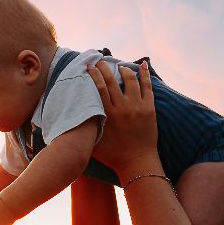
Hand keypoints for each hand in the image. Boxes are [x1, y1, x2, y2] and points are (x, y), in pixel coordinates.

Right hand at [87, 59, 160, 176]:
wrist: (138, 163)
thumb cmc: (114, 156)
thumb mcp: (95, 142)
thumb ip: (87, 128)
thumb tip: (73, 120)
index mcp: (109, 115)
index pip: (100, 88)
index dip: (94, 74)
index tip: (90, 65)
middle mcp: (123, 108)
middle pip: (113, 80)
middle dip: (105, 68)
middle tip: (101, 60)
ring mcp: (138, 107)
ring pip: (130, 80)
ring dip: (124, 70)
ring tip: (120, 67)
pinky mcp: (149, 109)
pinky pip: (148, 87)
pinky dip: (145, 75)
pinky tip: (143, 65)